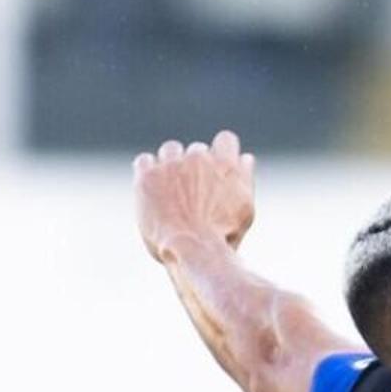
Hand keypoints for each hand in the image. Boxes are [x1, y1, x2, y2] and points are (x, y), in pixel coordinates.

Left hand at [134, 131, 256, 264]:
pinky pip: (144, 161)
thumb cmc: (223, 237)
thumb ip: (245, 179)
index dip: (220, 154)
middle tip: (193, 197)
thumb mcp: (245, 210)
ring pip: (170, 150)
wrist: (193, 251)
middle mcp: (199, 158)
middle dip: (195, 169)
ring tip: (171, 195)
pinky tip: (153, 191)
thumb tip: (245, 158)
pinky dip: (148, 172)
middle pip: (196, 150)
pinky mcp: (148, 176)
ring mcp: (172, 165)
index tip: (214, 172)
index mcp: (226, 164)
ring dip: (171, 166)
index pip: (225, 140)